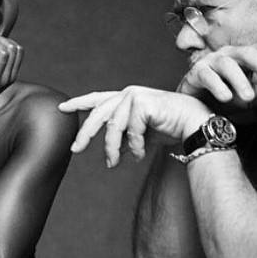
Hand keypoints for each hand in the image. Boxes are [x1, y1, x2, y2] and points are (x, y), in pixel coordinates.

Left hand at [58, 85, 211, 166]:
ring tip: (113, 163)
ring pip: (113, 127)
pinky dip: (134, 147)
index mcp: (125, 98)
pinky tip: (140, 155)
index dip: (79, 103)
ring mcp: (134, 96)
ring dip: (112, 149)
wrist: (194, 125)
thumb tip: (112, 153)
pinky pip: (130, 131)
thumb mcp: (142, 136)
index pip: (98, 100)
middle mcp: (128, 94)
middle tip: (75, 149)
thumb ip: (125, 140)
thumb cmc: (171, 127)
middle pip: (98, 114)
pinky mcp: (142, 102)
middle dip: (85, 133)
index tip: (62, 108)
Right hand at [178, 36, 256, 107]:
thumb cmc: (221, 99)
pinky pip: (207, 77)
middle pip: (246, 52)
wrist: (193, 109)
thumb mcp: (248, 99)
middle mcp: (228, 56)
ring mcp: (211, 62)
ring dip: (239, 80)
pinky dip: (217, 86)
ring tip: (249, 97)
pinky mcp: (196, 74)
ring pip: (227, 65)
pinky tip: (226, 97)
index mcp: (243, 60)